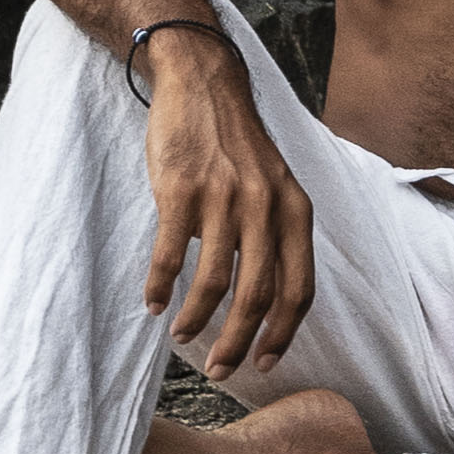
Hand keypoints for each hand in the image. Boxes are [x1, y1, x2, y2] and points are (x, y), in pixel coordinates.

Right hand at [141, 44, 316, 377]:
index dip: (282, 334)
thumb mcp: (277, 185)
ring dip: (196, 319)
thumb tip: (269, 300)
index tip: (263, 363)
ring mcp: (223, 197)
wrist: (202, 84)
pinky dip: (161, 287)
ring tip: (181, 337)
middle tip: (219, 369)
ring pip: (214, 282)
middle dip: (237, 343)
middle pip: (257, 296)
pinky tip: (154, 304)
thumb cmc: (237, 144)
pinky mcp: (180, 188)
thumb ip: (279, 234)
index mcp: (295, 210)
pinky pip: (170, 254)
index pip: (299, 289)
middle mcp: (265, 206)